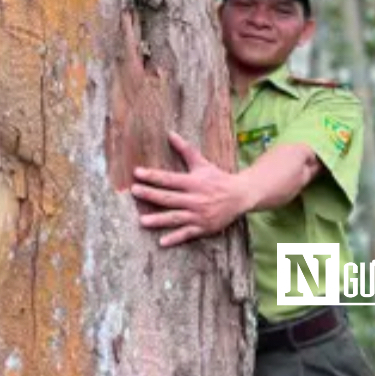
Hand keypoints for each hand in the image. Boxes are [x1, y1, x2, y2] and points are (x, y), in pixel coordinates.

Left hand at [130, 131, 246, 246]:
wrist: (241, 196)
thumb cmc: (218, 177)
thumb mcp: (202, 163)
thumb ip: (185, 150)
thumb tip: (170, 133)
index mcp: (193, 182)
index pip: (169, 179)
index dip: (152, 176)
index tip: (136, 173)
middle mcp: (195, 198)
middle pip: (169, 197)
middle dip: (151, 194)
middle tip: (134, 191)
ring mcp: (199, 214)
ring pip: (175, 217)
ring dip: (159, 220)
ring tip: (142, 221)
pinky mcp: (203, 227)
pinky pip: (187, 234)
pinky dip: (175, 238)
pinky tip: (162, 242)